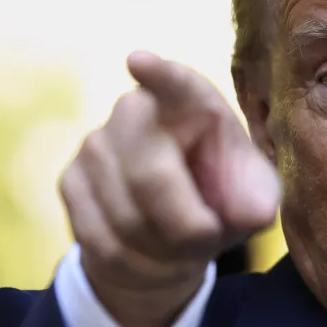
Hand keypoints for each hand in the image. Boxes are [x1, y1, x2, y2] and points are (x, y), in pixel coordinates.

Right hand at [59, 51, 279, 326]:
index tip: (141, 61)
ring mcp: (96, 144)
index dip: (161, 76)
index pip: (177, 85)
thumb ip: (256, 201)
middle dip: (186, 226)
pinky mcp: (70, 180)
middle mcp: (136, 112)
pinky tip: (152, 255)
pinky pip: (102, 241)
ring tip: (184, 246)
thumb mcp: (251, 199)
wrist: (170, 233)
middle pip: (151, 178)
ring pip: (126, 218)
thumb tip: (252, 213)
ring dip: (164, 251)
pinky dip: (136, 264)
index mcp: (192, 103)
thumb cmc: (221, 200)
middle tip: (211, 239)